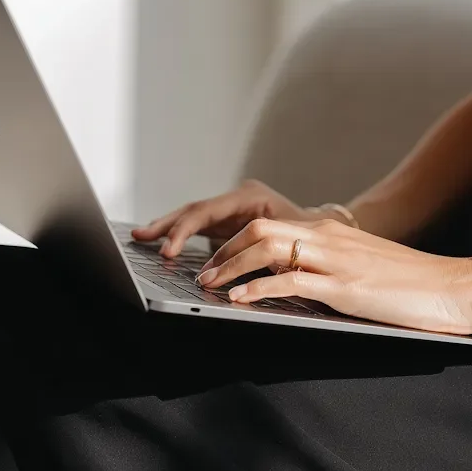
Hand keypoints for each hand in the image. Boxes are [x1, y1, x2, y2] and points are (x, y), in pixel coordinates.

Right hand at [132, 180, 322, 257]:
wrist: (329, 236)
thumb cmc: (314, 240)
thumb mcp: (287, 246)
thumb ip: (256, 257)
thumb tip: (229, 274)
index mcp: (250, 196)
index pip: (207, 211)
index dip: (184, 230)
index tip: (170, 251)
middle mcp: (239, 198)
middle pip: (194, 210)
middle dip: (167, 224)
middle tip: (143, 237)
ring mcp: (233, 209)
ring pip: (194, 216)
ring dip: (168, 228)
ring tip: (142, 236)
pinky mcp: (231, 223)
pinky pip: (201, 227)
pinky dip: (182, 234)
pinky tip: (164, 242)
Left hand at [197, 217, 471, 336]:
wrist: (455, 287)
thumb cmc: (413, 284)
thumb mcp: (363, 265)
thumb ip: (329, 266)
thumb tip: (294, 283)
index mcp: (331, 233)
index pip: (269, 226)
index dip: (235, 241)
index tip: (217, 260)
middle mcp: (328, 239)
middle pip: (259, 230)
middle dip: (225, 251)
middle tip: (205, 273)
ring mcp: (335, 261)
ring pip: (267, 249)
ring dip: (232, 267)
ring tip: (212, 286)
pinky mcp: (345, 287)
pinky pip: (290, 281)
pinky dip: (259, 289)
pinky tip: (241, 300)